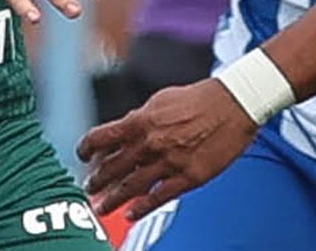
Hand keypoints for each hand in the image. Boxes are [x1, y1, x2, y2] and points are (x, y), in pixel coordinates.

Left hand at [77, 80, 256, 219]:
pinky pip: (159, 197)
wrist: (233, 105)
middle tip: (88, 188)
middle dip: (97, 180)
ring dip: (113, 200)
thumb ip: (138, 119)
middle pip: (113, 167)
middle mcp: (151, 143)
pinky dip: (142, 208)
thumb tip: (120, 134)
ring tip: (101, 208)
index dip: (86, 149)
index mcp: (141, 120)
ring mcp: (169, 162)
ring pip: (132, 187)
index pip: (102, 138)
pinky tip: (131, 215)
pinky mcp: (189, 177)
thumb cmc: (197, 100)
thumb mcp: (160, 101)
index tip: (81, 156)